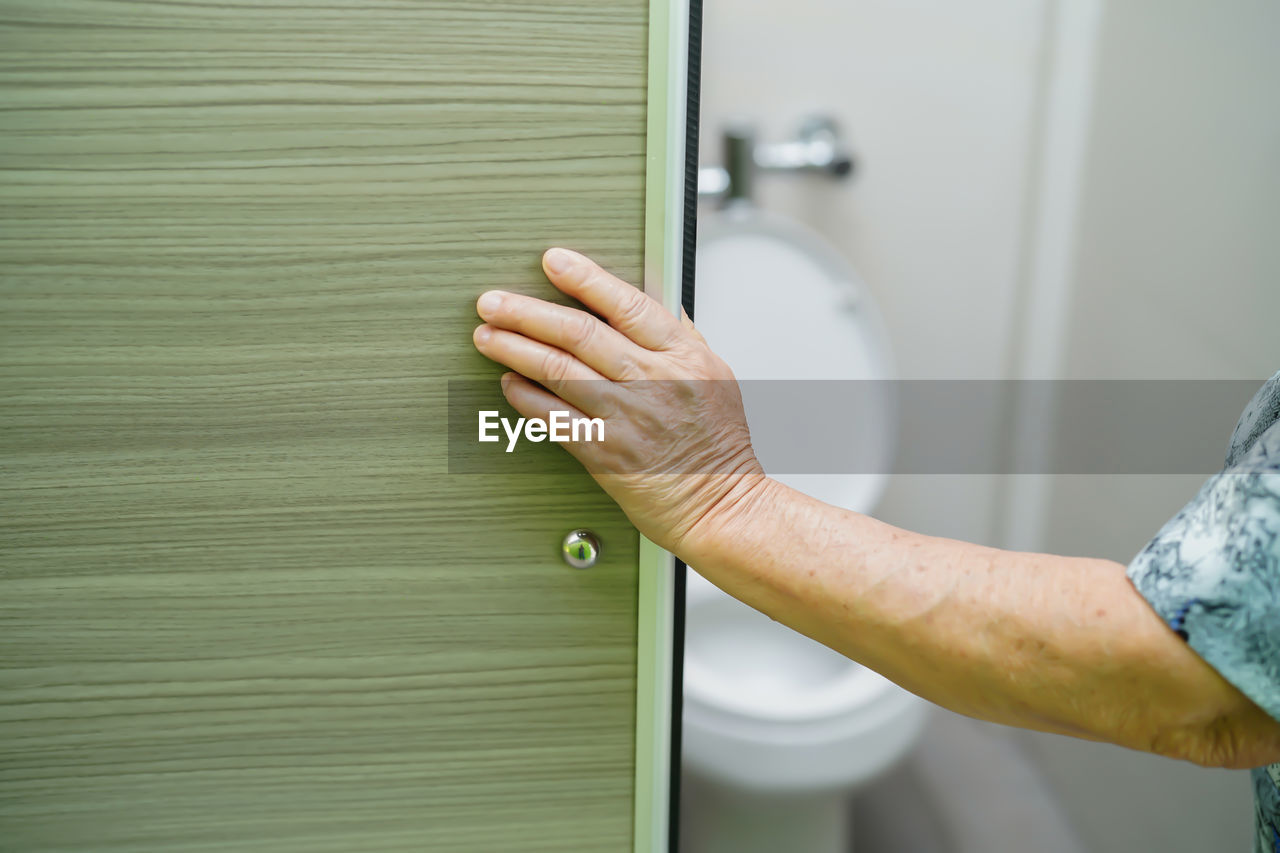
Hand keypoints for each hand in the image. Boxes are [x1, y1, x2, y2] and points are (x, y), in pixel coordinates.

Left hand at [472, 247, 769, 555]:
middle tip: (493, 302)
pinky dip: (526, 398)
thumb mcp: (715, 375)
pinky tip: (508, 383)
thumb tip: (657, 301)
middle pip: (579, 333)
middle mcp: (653, 380)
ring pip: (559, 371)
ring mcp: (627, 417)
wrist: (721, 504)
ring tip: (486, 335)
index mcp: (681, 355)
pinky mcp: (606, 453)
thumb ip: (682, 337)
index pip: (626, 304)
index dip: (585, 278)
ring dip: (515, 349)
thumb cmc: (718, 444)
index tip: (552, 261)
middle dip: (527, 312)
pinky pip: (554, 419)